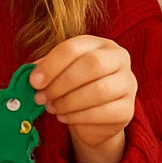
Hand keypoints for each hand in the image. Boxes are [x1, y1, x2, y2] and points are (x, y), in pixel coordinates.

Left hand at [29, 35, 136, 162]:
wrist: (95, 119)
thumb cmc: (75, 88)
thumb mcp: (61, 73)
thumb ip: (47, 69)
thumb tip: (33, 75)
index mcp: (101, 44)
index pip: (75, 47)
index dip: (52, 64)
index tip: (34, 82)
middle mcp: (120, 59)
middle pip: (92, 65)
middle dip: (61, 83)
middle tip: (41, 97)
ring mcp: (128, 84)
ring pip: (99, 90)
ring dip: (68, 102)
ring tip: (52, 108)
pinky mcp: (128, 110)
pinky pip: (104, 112)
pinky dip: (79, 117)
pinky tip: (65, 118)